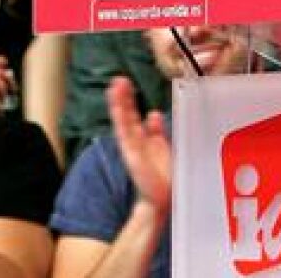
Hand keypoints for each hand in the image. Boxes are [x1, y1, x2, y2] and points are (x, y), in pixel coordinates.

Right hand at [107, 76, 170, 210]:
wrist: (161, 200)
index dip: (130, 101)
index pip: (135, 116)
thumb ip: (158, 132)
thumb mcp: (164, 150)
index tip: (126, 85)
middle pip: (128, 115)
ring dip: (120, 103)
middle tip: (119, 80)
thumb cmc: (164, 177)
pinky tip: (118, 105)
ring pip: (124, 120)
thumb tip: (153, 113)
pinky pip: (125, 132)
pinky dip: (121, 118)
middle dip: (124, 98)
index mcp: (145, 140)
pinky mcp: (132, 153)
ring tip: (115, 86)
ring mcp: (132, 147)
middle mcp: (137, 142)